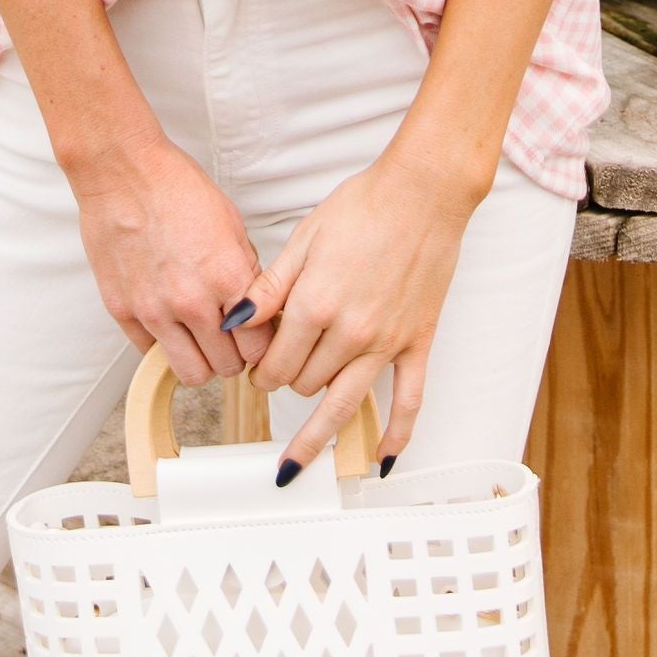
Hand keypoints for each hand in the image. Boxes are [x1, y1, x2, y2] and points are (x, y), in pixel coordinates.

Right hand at [72, 134, 261, 383]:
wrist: (123, 170)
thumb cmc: (176, 186)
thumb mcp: (231, 222)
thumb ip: (246, 271)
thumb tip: (256, 306)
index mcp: (227, 276)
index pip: (259, 346)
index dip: (261, 343)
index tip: (255, 337)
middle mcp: (192, 301)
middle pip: (228, 366)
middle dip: (233, 355)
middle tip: (228, 337)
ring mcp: (155, 310)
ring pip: (192, 374)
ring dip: (201, 360)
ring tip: (198, 338)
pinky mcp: (123, 311)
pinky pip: (151, 353)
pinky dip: (162, 345)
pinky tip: (167, 321)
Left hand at [237, 151, 475, 475]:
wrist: (422, 192)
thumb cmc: (363, 205)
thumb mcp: (304, 238)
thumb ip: (269, 287)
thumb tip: (235, 323)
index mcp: (315, 304)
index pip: (275, 362)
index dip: (260, 368)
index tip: (257, 366)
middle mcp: (350, 332)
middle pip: (304, 384)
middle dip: (286, 382)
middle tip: (281, 373)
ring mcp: (386, 343)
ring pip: (343, 406)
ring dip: (316, 435)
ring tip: (295, 464)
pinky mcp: (417, 343)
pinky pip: (408, 401)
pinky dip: (396, 437)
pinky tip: (382, 461)